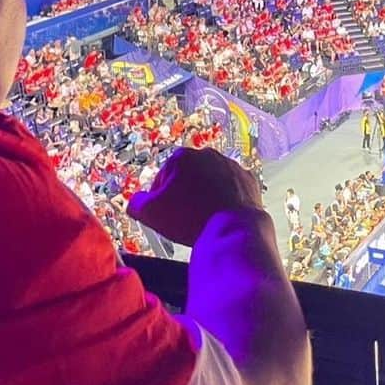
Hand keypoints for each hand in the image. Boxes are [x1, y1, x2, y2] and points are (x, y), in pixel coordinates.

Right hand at [128, 147, 263, 245]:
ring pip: (211, 181)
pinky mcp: (248, 179)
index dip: (160, 197)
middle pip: (188, 176)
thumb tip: (136, 202)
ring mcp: (231, 166)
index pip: (163, 177)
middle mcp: (209, 155)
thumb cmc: (189, 218)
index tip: (163, 212)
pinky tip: (221, 216)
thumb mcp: (150, 213)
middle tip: (181, 216)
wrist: (232, 229)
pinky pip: (232, 189)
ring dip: (206, 195)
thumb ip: (137, 203)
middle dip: (184, 194)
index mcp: (183, 157)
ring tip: (202, 219)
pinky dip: (227, 200)